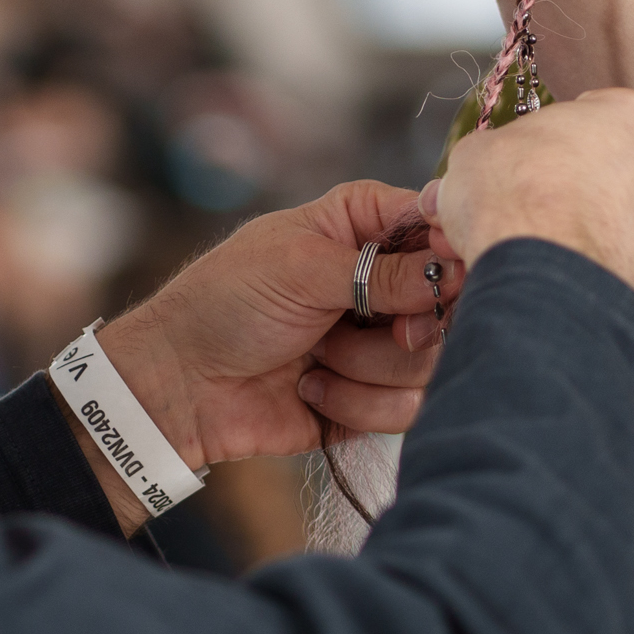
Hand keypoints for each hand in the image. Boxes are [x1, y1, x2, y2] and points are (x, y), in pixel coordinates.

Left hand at [90, 182, 462, 480]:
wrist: (178, 387)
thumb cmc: (227, 303)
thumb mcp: (302, 268)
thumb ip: (382, 270)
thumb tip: (454, 269)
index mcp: (364, 225)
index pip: (441, 225)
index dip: (452, 254)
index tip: (442, 279)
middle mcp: (382, 280)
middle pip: (453, 301)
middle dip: (413, 326)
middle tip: (386, 331)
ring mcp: (381, 340)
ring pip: (433, 359)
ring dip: (370, 367)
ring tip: (316, 358)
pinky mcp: (375, 397)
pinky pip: (407, 407)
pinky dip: (357, 404)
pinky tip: (311, 389)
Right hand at [428, 88, 633, 322]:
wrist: (539, 283)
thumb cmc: (512, 199)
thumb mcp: (477, 154)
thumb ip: (492, 154)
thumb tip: (477, 174)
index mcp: (633, 117)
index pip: (603, 114)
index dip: (565, 139)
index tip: (541, 159)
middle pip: (627, 172)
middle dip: (591, 189)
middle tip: (546, 210)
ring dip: (602, 237)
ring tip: (554, 255)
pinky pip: (633, 276)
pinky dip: (606, 280)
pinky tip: (570, 286)